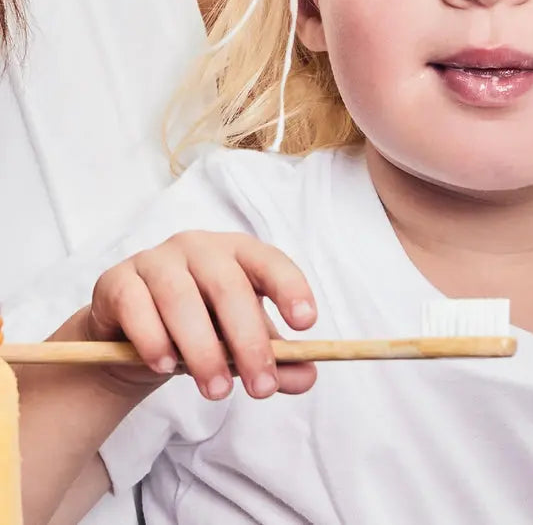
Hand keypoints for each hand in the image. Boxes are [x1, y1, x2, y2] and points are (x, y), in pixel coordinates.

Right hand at [82, 230, 317, 401]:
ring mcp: (156, 259)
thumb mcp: (238, 344)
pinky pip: (137, 307)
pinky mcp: (119, 281)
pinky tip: (165, 367)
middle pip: (228, 286)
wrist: (132, 336)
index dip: (290, 287)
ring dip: (202, 350)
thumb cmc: (198, 329)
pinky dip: (154, 340)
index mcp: (237, 252)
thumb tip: (308, 376)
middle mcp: (199, 246)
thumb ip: (274, 359)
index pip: (269, 261)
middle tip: (261, 388)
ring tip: (217, 391)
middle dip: (248, 340)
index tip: (306, 324)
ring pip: (181, 299)